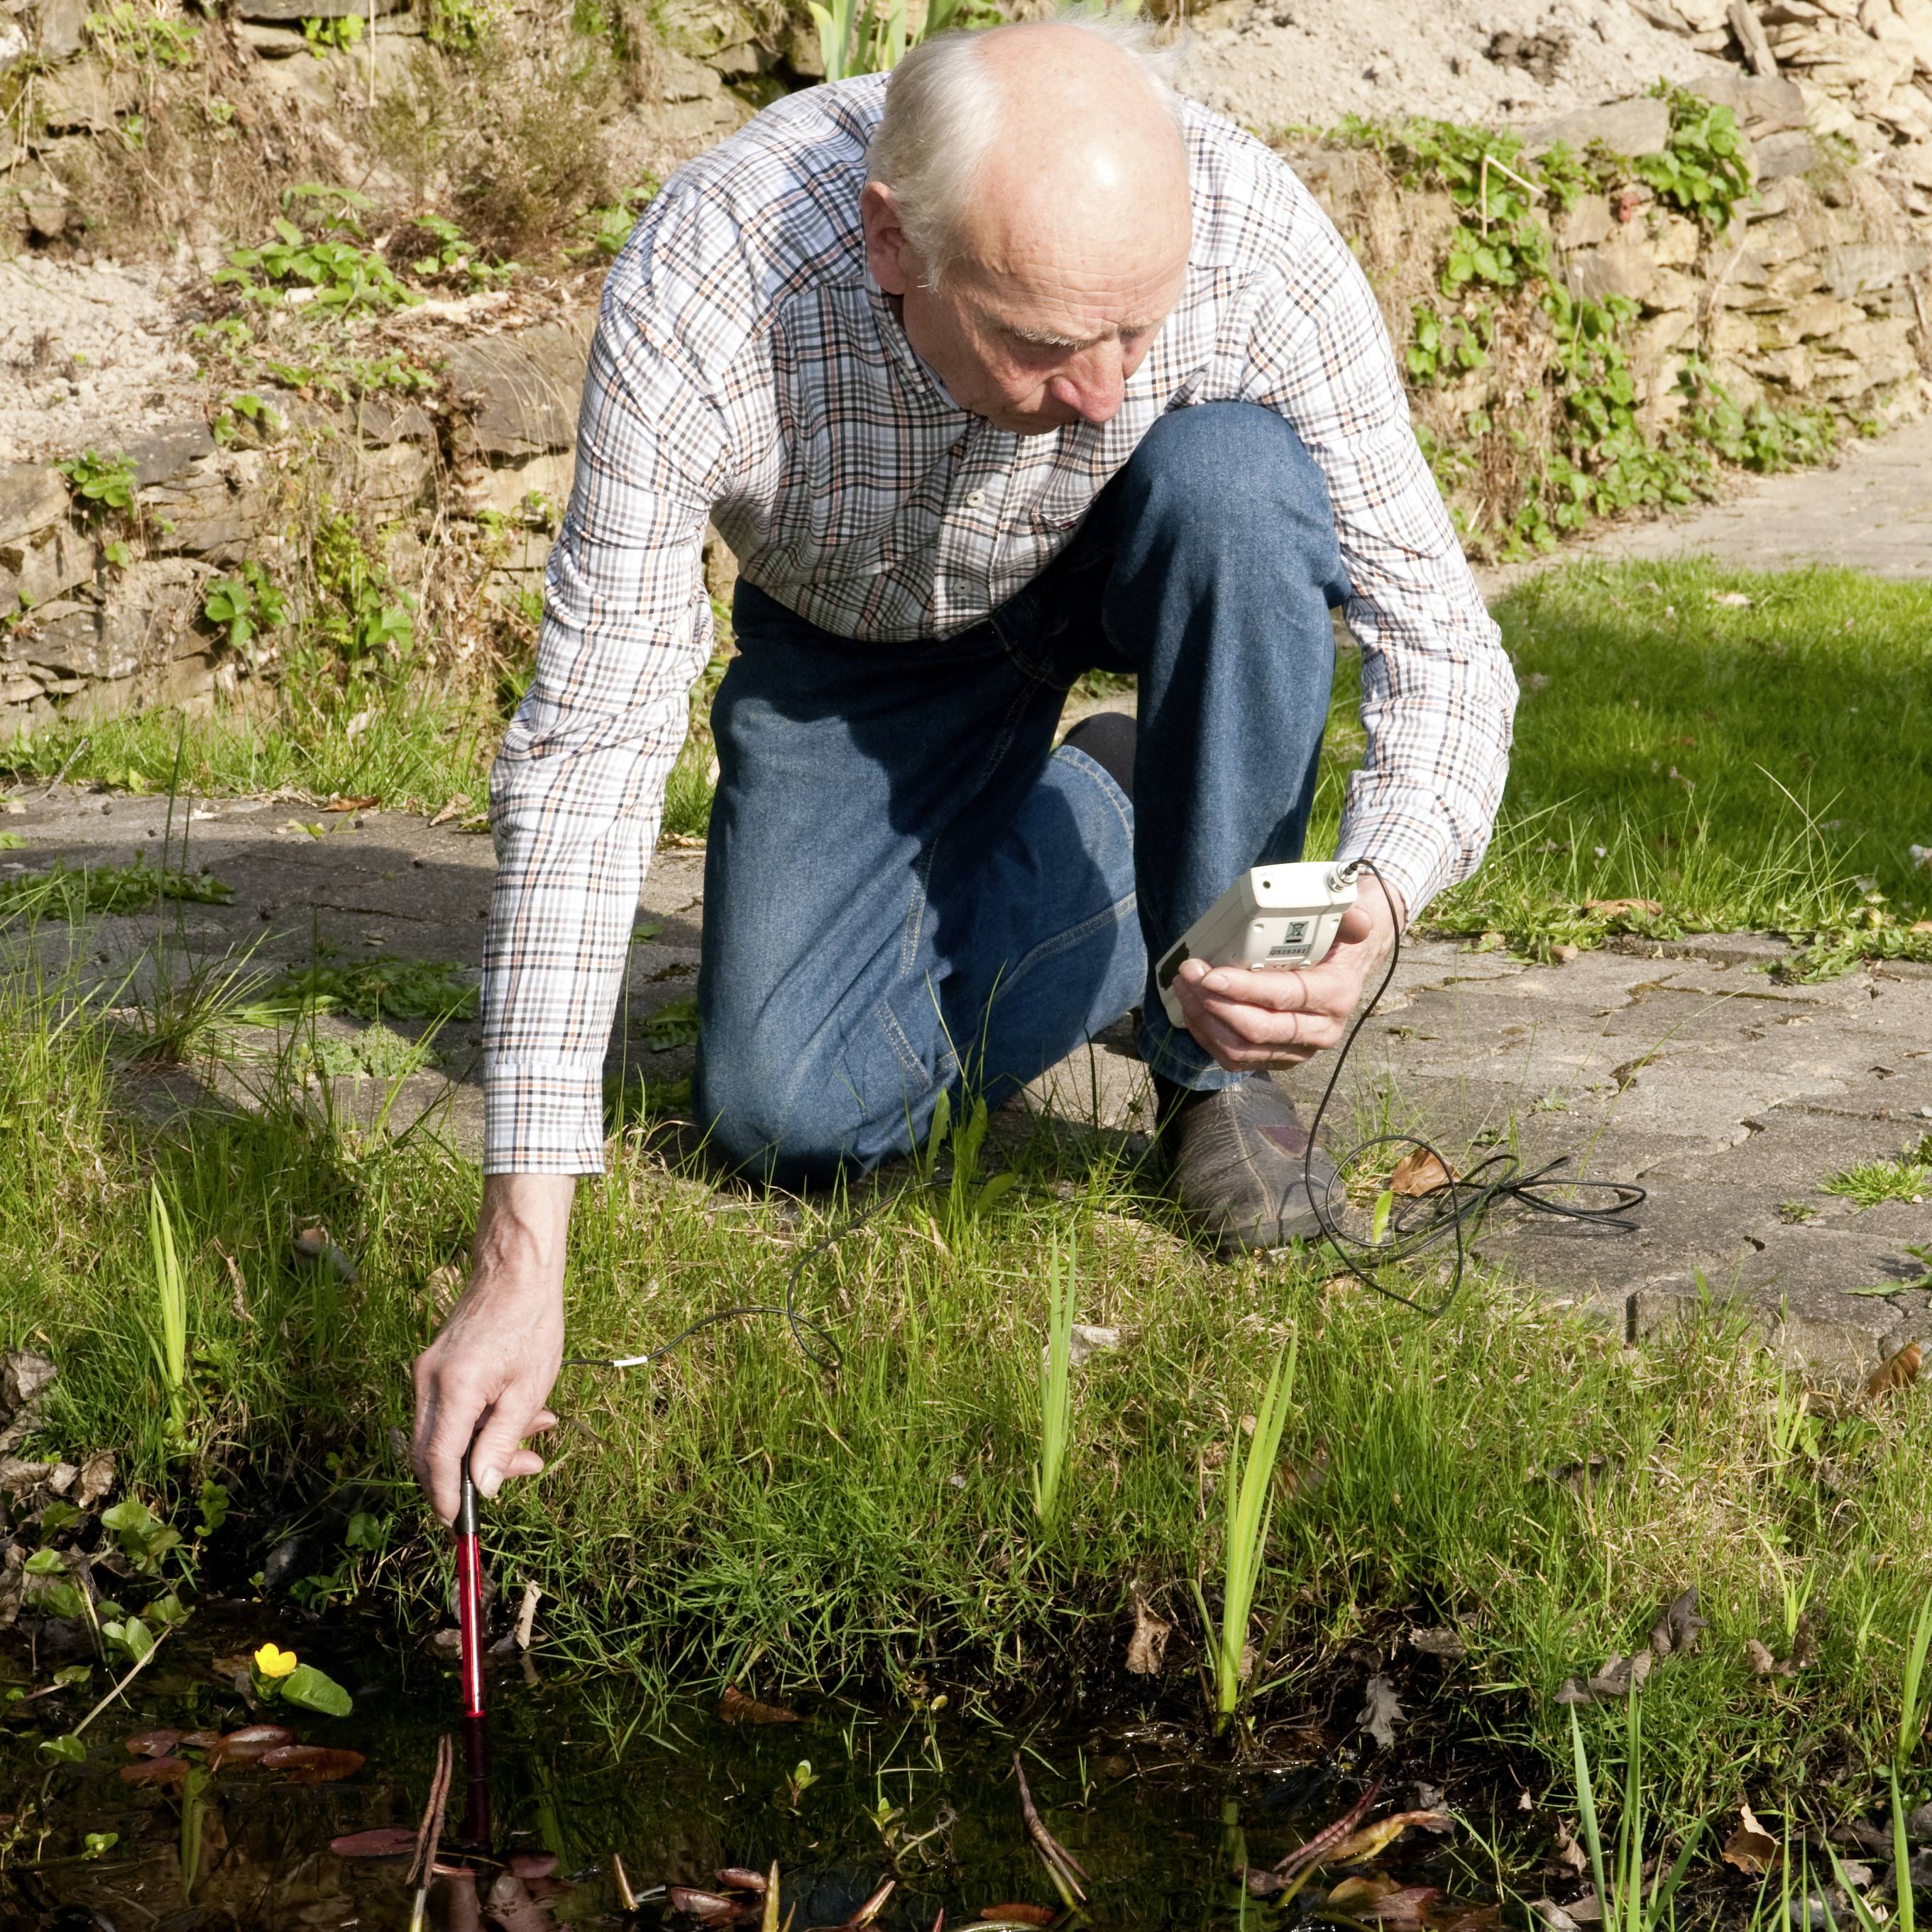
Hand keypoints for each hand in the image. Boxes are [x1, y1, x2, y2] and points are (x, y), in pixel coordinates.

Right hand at [411, 1172, 573, 1522]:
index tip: (459, 1523)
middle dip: (471, 1473)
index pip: (436, 1462)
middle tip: (525, 1467)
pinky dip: (479, 1419)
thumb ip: (501, 1442)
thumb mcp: (527, 1390)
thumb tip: (484, 1489)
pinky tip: (520, 1411)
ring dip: (482, 1443)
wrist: (517, 1267)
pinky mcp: (435, 1364)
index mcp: (451, 1389)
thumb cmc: (530, 1323)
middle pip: (431, 1453)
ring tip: (536, 1430)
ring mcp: (427, 1371)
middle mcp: (428, 1381)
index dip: (446, 1497)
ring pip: (441, 1431)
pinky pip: (448, 1408)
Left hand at [1170, 873, 1403, 1071]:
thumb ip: (1351, 919)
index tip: (1210, 975)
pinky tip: (1192, 1008)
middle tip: (1189, 975)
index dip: (1244, 990)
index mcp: (1336, 996)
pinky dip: (1207, 1035)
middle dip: (1215, 1004)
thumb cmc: (1337, 941)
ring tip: (1183, 987)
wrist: (1345, 967)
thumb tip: (1358, 920)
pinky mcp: (1276, 1057)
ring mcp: (1297, 1049)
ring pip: (1241, 1050)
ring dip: (1205, 1021)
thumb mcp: (1348, 923)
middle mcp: (1320, 1031)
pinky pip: (1234, 1057)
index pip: (1286, 997)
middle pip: (1258, 1031)